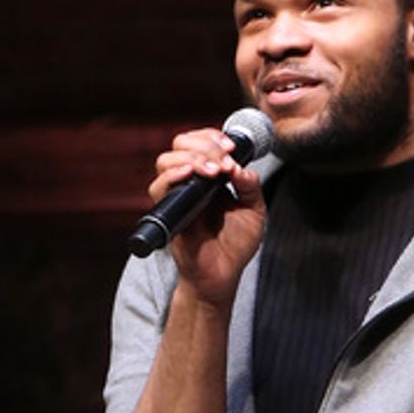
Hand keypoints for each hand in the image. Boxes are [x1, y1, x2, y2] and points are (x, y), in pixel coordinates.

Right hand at [149, 129, 265, 303]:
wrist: (222, 275)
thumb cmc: (236, 245)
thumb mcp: (254, 211)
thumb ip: (250, 186)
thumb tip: (239, 167)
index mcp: (209, 176)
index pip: (199, 141)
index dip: (212, 136)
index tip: (231, 147)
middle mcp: (190, 182)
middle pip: (180, 143)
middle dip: (204, 144)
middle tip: (224, 161)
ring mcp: (177, 196)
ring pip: (166, 160)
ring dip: (192, 158)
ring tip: (214, 171)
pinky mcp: (169, 213)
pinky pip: (159, 187)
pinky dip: (173, 176)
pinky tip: (192, 175)